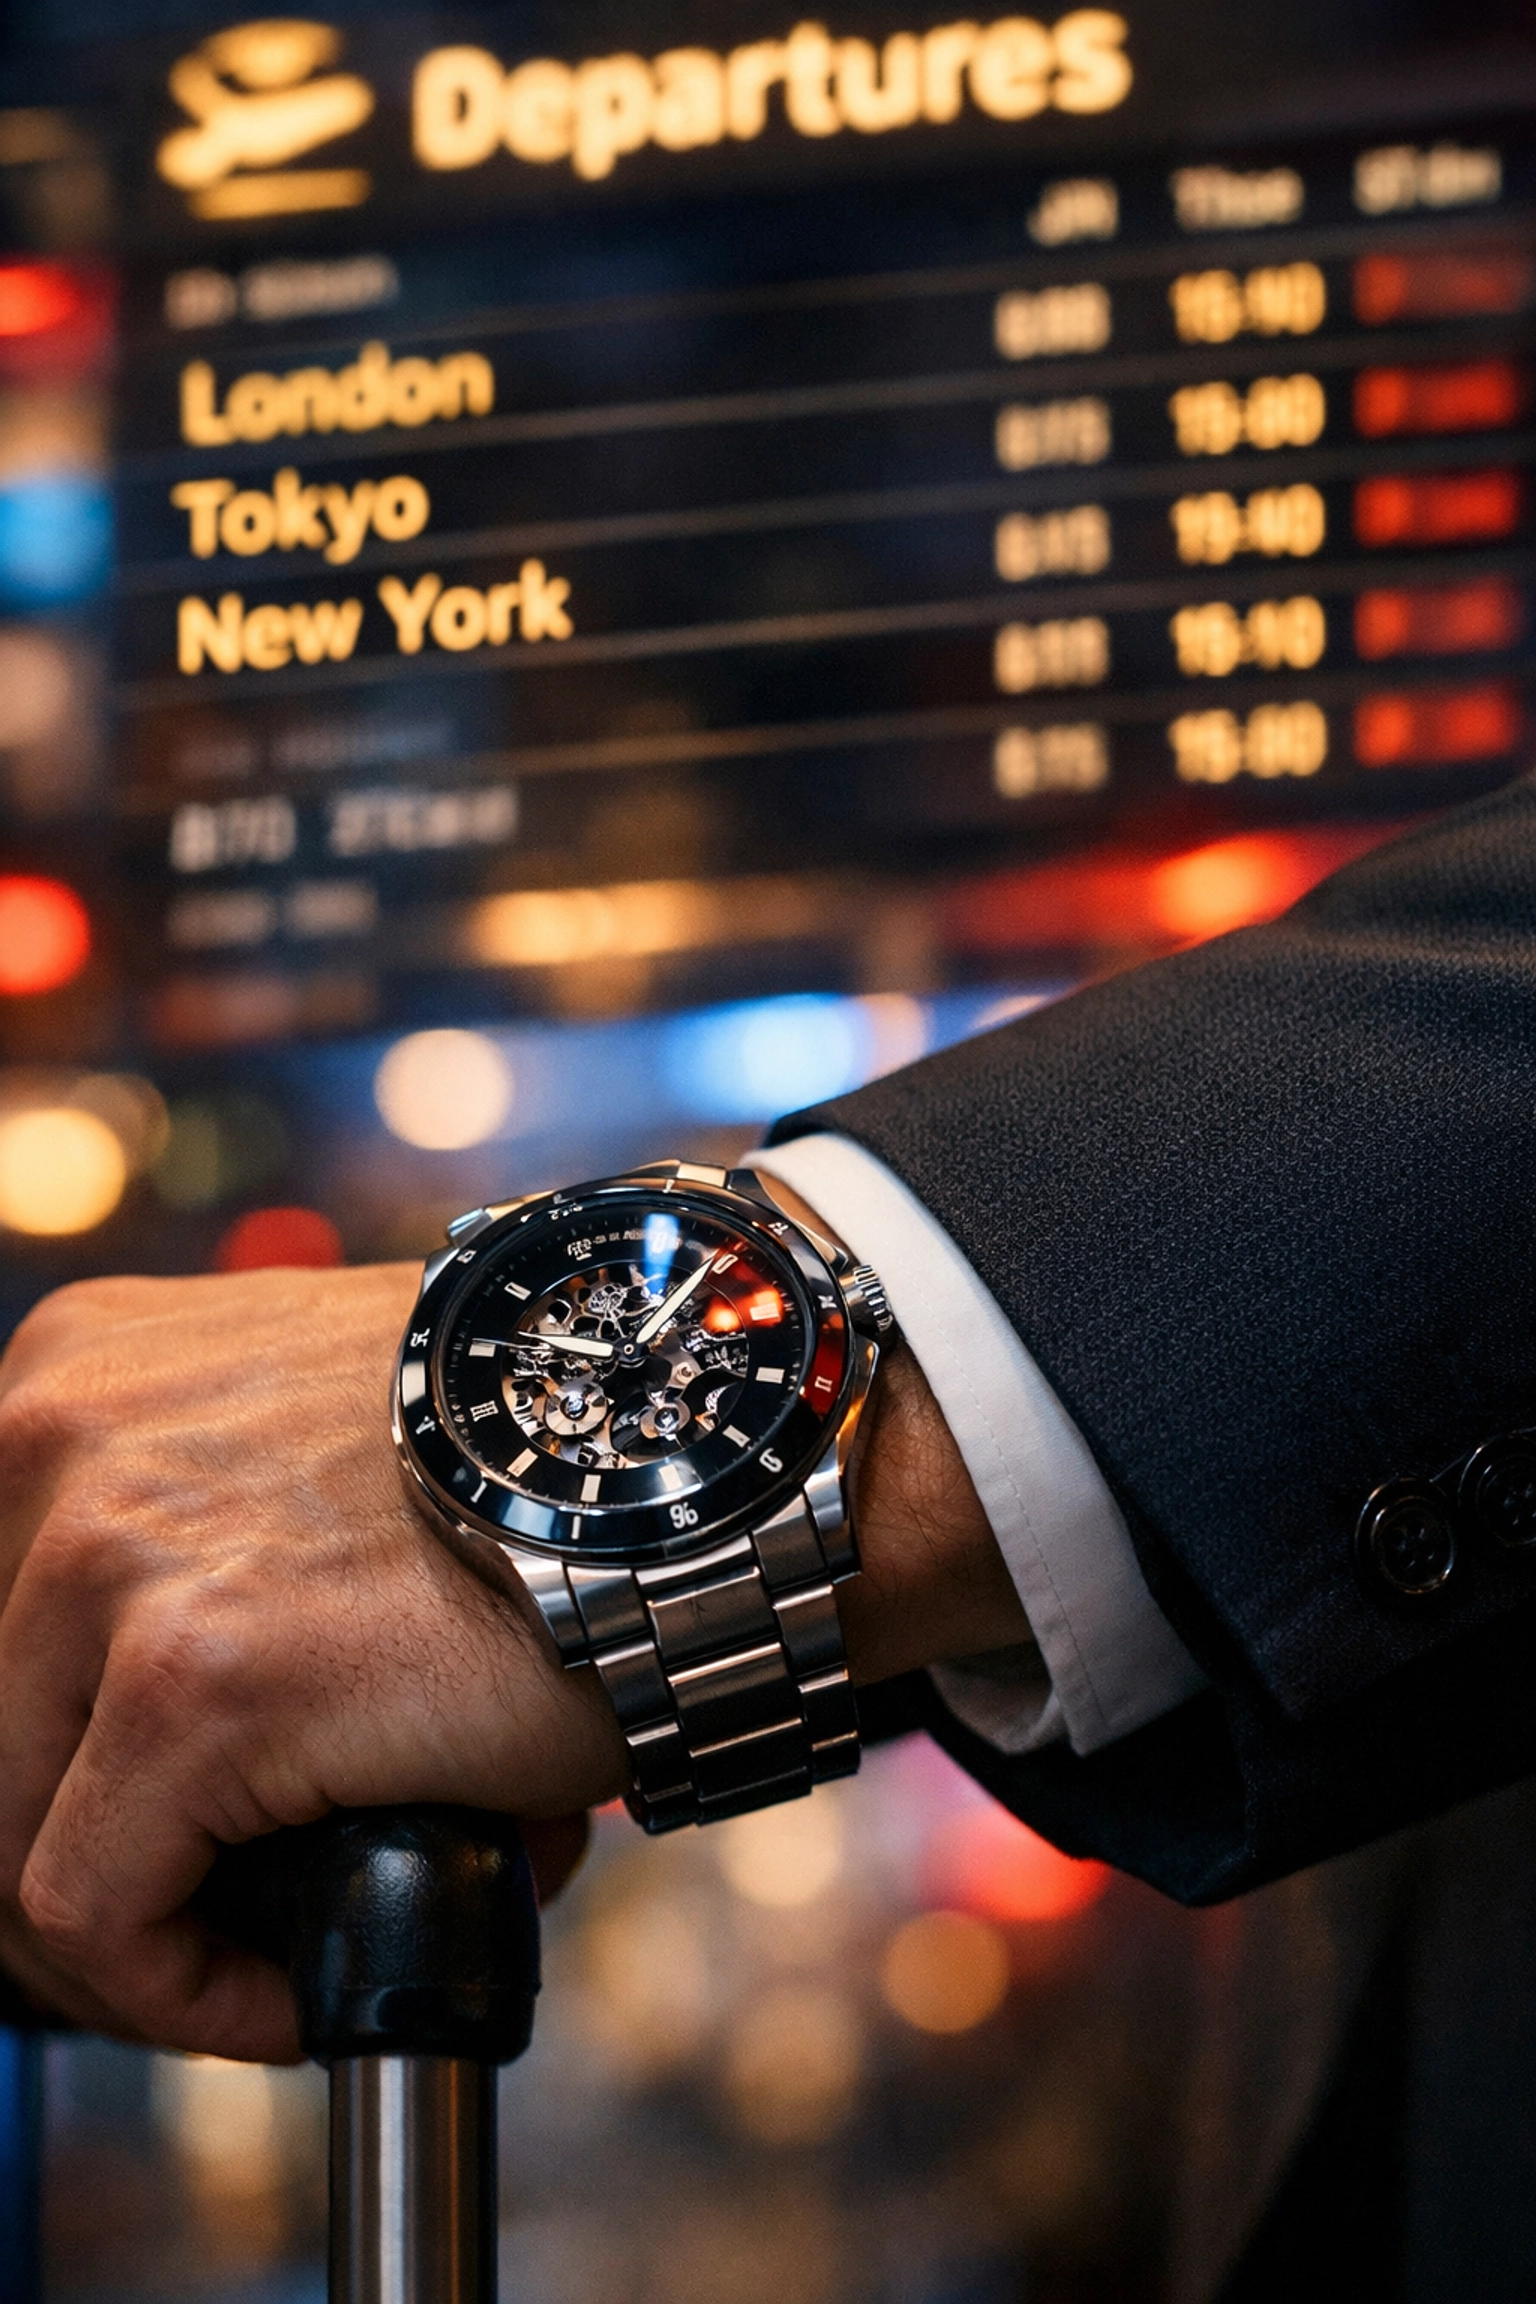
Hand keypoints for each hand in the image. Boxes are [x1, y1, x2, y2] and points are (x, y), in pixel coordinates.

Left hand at [0, 1236, 1026, 2060]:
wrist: (693, 1444)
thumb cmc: (544, 1454)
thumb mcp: (305, 1450)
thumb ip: (203, 1544)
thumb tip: (163, 1751)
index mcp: (76, 1377)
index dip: (54, 1772)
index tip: (150, 1848)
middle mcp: (57, 1436)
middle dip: (90, 1856)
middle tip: (204, 1928)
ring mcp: (111, 1549)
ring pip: (16, 1838)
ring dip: (139, 1932)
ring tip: (263, 1958)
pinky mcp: (192, 1679)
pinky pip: (100, 1912)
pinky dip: (183, 1990)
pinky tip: (289, 1987)